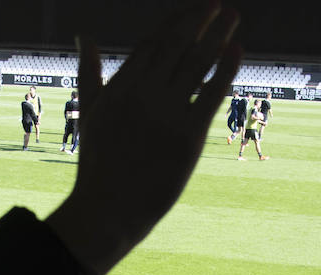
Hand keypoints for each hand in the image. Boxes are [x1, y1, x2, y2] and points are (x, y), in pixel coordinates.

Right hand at [45, 3, 240, 274]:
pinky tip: (236, 48)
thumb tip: (83, 35)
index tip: (194, 9)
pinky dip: (225, 68)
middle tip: (218, 4)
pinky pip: (211, 94)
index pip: (153, 43)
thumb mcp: (89, 112)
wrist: (109, 209)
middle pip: (177, 46)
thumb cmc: (99, 163)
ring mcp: (166, 115)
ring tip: (232, 17)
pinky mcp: (187, 137)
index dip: (176, 22)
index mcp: (120, 87)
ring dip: (217, 35)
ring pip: (196, 64)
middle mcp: (143, 95)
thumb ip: (89, 71)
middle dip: (199, 21)